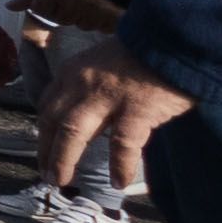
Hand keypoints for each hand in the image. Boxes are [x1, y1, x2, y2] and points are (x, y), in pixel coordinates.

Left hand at [21, 0, 123, 37]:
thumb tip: (8, 7)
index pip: (38, 9)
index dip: (44, 2)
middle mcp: (73, 2)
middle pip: (59, 19)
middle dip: (64, 10)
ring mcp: (94, 13)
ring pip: (79, 24)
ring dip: (82, 16)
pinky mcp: (111, 20)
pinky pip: (98, 27)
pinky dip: (100, 20)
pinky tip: (104, 6)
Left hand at [40, 35, 193, 192]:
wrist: (178, 40)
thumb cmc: (146, 53)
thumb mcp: (104, 62)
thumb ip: (90, 86)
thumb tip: (86, 114)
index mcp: (73, 71)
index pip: (48, 105)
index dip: (43, 130)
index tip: (43, 148)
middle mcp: (82, 83)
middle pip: (53, 121)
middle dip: (46, 150)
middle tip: (47, 174)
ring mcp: (108, 96)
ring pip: (73, 133)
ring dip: (64, 160)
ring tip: (61, 181)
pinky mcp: (136, 109)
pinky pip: (122, 144)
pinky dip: (119, 165)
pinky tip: (118, 182)